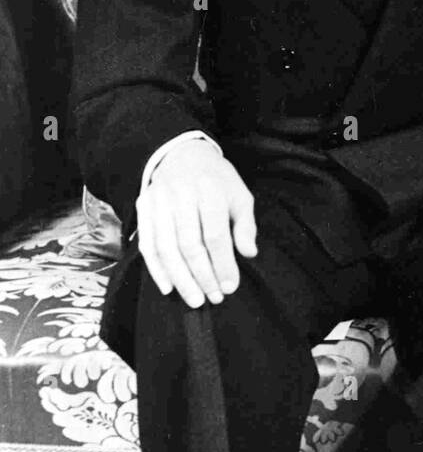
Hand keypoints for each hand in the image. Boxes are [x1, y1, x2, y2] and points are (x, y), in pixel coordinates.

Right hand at [136, 140, 257, 307]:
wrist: (182, 153)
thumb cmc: (217, 179)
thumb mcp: (239, 195)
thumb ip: (246, 225)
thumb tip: (248, 253)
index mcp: (210, 189)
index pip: (215, 234)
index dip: (223, 264)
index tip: (230, 286)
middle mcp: (182, 194)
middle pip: (189, 244)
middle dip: (202, 275)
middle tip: (213, 297)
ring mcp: (159, 201)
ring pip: (166, 247)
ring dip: (181, 278)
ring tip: (195, 299)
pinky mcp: (144, 207)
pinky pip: (147, 243)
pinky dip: (156, 268)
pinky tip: (168, 287)